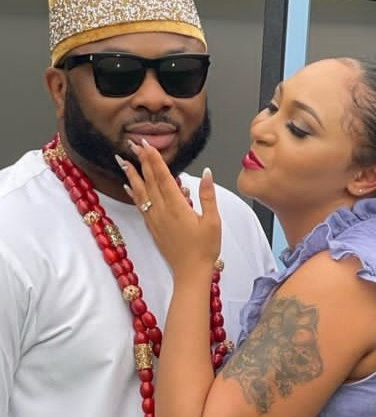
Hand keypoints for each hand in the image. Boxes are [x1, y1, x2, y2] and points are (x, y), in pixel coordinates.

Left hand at [117, 141, 221, 274]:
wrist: (190, 273)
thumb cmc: (205, 249)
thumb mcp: (213, 221)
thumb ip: (208, 196)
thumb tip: (206, 173)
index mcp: (177, 206)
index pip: (163, 176)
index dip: (154, 158)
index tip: (146, 143)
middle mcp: (162, 210)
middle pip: (149, 180)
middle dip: (141, 160)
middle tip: (132, 143)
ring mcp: (155, 219)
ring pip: (141, 191)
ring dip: (132, 174)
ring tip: (122, 160)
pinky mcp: (152, 227)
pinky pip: (140, 205)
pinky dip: (133, 193)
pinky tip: (128, 185)